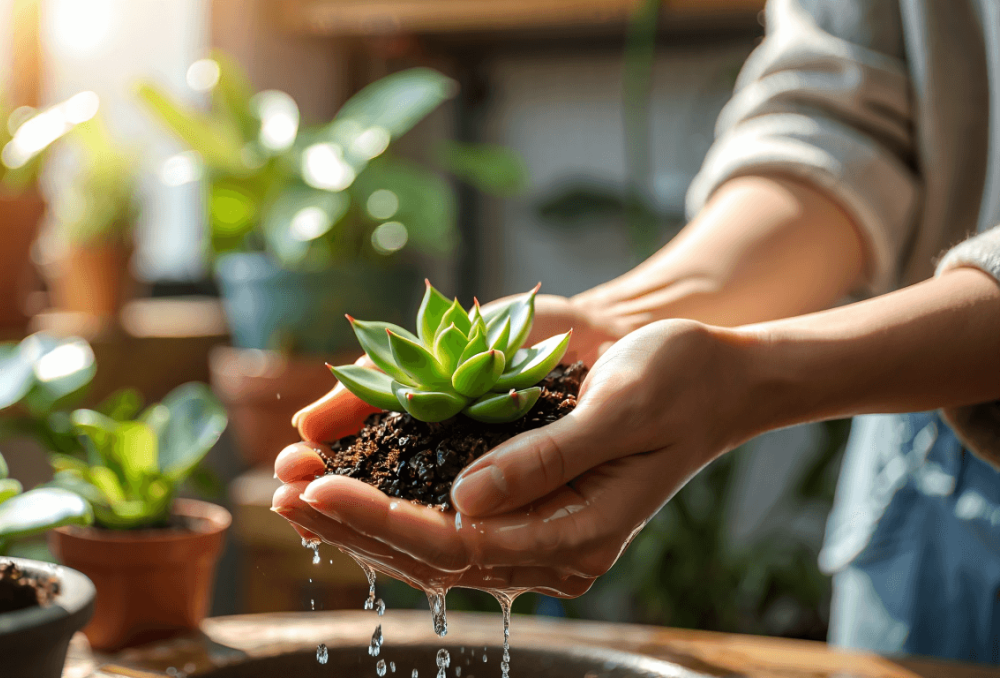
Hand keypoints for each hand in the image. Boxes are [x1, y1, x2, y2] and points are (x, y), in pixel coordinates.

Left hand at [274, 319, 757, 594]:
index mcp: (578, 534)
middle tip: (280, 492)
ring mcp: (541, 536)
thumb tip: (464, 502)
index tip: (319, 487)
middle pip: (432, 555)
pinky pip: (450, 522)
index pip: (459, 543)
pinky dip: (394, 503)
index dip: (381, 518)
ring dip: (361, 518)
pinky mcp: (531, 511)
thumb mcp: (618, 406)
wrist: (720, 380)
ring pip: (433, 545)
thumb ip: (544, 458)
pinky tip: (349, 485)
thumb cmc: (678, 381)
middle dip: (351, 523)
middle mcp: (554, 550)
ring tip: (294, 491)